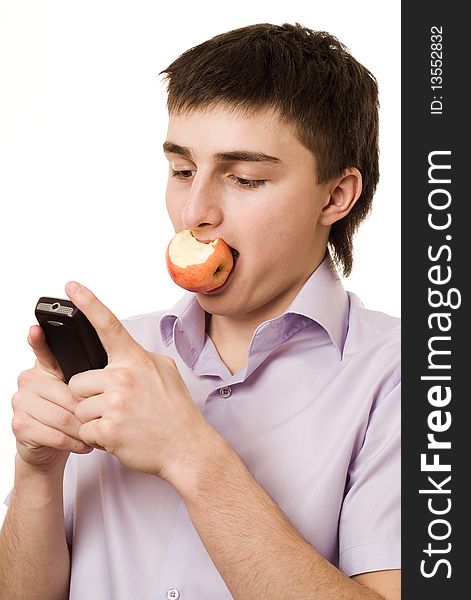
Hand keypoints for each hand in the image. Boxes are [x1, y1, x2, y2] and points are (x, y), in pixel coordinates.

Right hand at [11, 325, 92, 473]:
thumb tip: (107, 369)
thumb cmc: (70, 415)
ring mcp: (21, 402)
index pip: (42, 350)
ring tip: (93, 432)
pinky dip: (73, 442)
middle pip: (67, 394)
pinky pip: (54, 434)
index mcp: (45, 367)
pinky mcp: (21, 425)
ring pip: (62, 417)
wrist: (50, 449)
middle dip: (88, 411)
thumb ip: (86, 376)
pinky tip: (82, 443)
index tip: (37, 330)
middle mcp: (29, 380)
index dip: (39, 340)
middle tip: (100, 419)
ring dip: (84, 429)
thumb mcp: (80, 392)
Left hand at [67, 282, 210, 483]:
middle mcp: (124, 377)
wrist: (188, 447)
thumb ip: (139, 360)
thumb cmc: (175, 412)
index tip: (70, 285)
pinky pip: (83, 430)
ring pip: (78, 407)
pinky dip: (96, 438)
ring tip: (121, 422)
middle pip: (78, 381)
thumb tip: (121, 352)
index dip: (87, 302)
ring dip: (93, 419)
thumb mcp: (164, 372)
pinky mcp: (108, 429)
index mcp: (137, 360)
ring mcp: (116, 403)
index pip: (108, 324)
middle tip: (116, 407)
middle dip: (89, 397)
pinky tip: (119, 436)